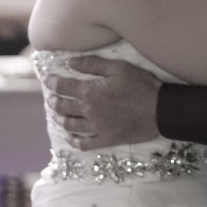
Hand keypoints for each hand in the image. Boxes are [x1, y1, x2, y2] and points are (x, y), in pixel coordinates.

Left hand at [43, 55, 160, 149]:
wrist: (159, 110)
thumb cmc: (141, 85)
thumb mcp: (118, 67)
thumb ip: (92, 64)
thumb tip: (69, 62)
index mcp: (91, 92)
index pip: (64, 86)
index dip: (52, 82)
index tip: (47, 79)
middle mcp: (89, 111)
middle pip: (63, 107)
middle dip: (54, 101)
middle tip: (51, 98)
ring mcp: (96, 128)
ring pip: (70, 125)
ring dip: (60, 119)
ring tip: (57, 115)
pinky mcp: (105, 139)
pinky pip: (83, 144)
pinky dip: (74, 140)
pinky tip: (71, 137)